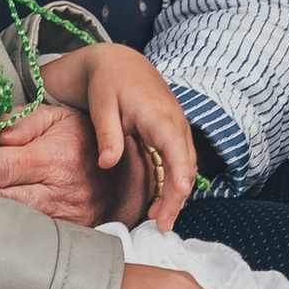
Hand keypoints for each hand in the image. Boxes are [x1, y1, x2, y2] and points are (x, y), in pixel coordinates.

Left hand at [0, 99, 144, 225]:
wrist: (134, 176)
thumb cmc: (88, 141)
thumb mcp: (60, 117)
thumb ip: (24, 122)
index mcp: (49, 158)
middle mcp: (55, 191)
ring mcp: (63, 217)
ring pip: (11, 222)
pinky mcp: (68, 236)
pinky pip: (31, 239)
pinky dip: (5, 236)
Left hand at [37, 44, 196, 228]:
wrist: (120, 63)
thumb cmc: (109, 81)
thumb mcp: (103, 105)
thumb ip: (107, 135)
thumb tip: (108, 163)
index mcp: (160, 116)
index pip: (176, 152)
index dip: (179, 178)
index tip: (175, 200)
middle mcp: (176, 124)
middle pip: (186, 167)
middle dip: (177, 198)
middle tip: (161, 225)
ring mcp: (177, 130)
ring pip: (186, 167)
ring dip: (176, 194)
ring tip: (159, 220)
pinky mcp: (172, 135)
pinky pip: (180, 163)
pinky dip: (174, 183)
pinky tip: (159, 202)